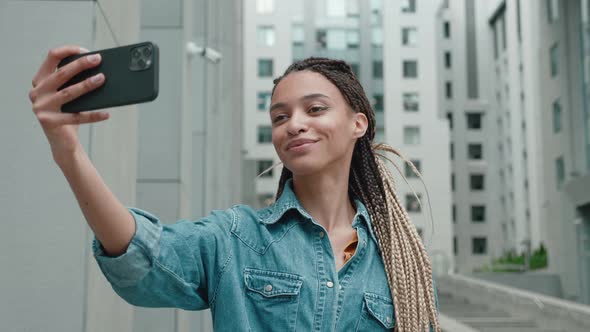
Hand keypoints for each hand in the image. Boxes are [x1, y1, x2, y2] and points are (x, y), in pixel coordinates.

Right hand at [29, 45, 107, 159]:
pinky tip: (106, 113)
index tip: (87, 52)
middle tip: (98, 59)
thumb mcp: (68, 94)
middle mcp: (37, 92)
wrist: (62, 141)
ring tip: (102, 79)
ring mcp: (41, 107)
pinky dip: (92, 115)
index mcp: (40, 80)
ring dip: (87, 85)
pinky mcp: (50, 122)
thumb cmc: (68, 113)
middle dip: (81, 64)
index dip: (69, 51)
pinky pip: (76, 117)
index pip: (52, 57)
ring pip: (68, 93)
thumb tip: (98, 69)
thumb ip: (74, 82)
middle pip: (61, 73)